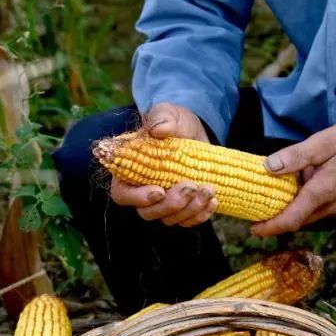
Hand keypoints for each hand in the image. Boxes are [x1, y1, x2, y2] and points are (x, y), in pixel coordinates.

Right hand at [110, 101, 216, 226]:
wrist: (196, 133)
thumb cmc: (174, 122)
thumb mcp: (168, 113)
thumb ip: (161, 118)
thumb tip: (159, 130)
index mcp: (129, 171)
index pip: (122, 194)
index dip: (137, 198)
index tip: (159, 191)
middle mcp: (142, 191)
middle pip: (147, 212)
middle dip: (171, 204)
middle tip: (191, 186)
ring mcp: (163, 203)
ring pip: (170, 219)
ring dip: (190, 209)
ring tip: (208, 189)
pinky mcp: (182, 208)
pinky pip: (187, 221)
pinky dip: (201, 215)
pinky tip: (213, 201)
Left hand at [251, 120, 335, 237]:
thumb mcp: (323, 141)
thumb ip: (295, 157)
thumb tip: (268, 167)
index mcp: (322, 192)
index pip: (291, 220)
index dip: (270, 228)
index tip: (253, 229)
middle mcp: (333, 207)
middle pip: (299, 221)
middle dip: (279, 219)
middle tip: (260, 209)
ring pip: (311, 217)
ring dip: (296, 209)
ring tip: (282, 194)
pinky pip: (323, 211)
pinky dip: (310, 205)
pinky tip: (307, 188)